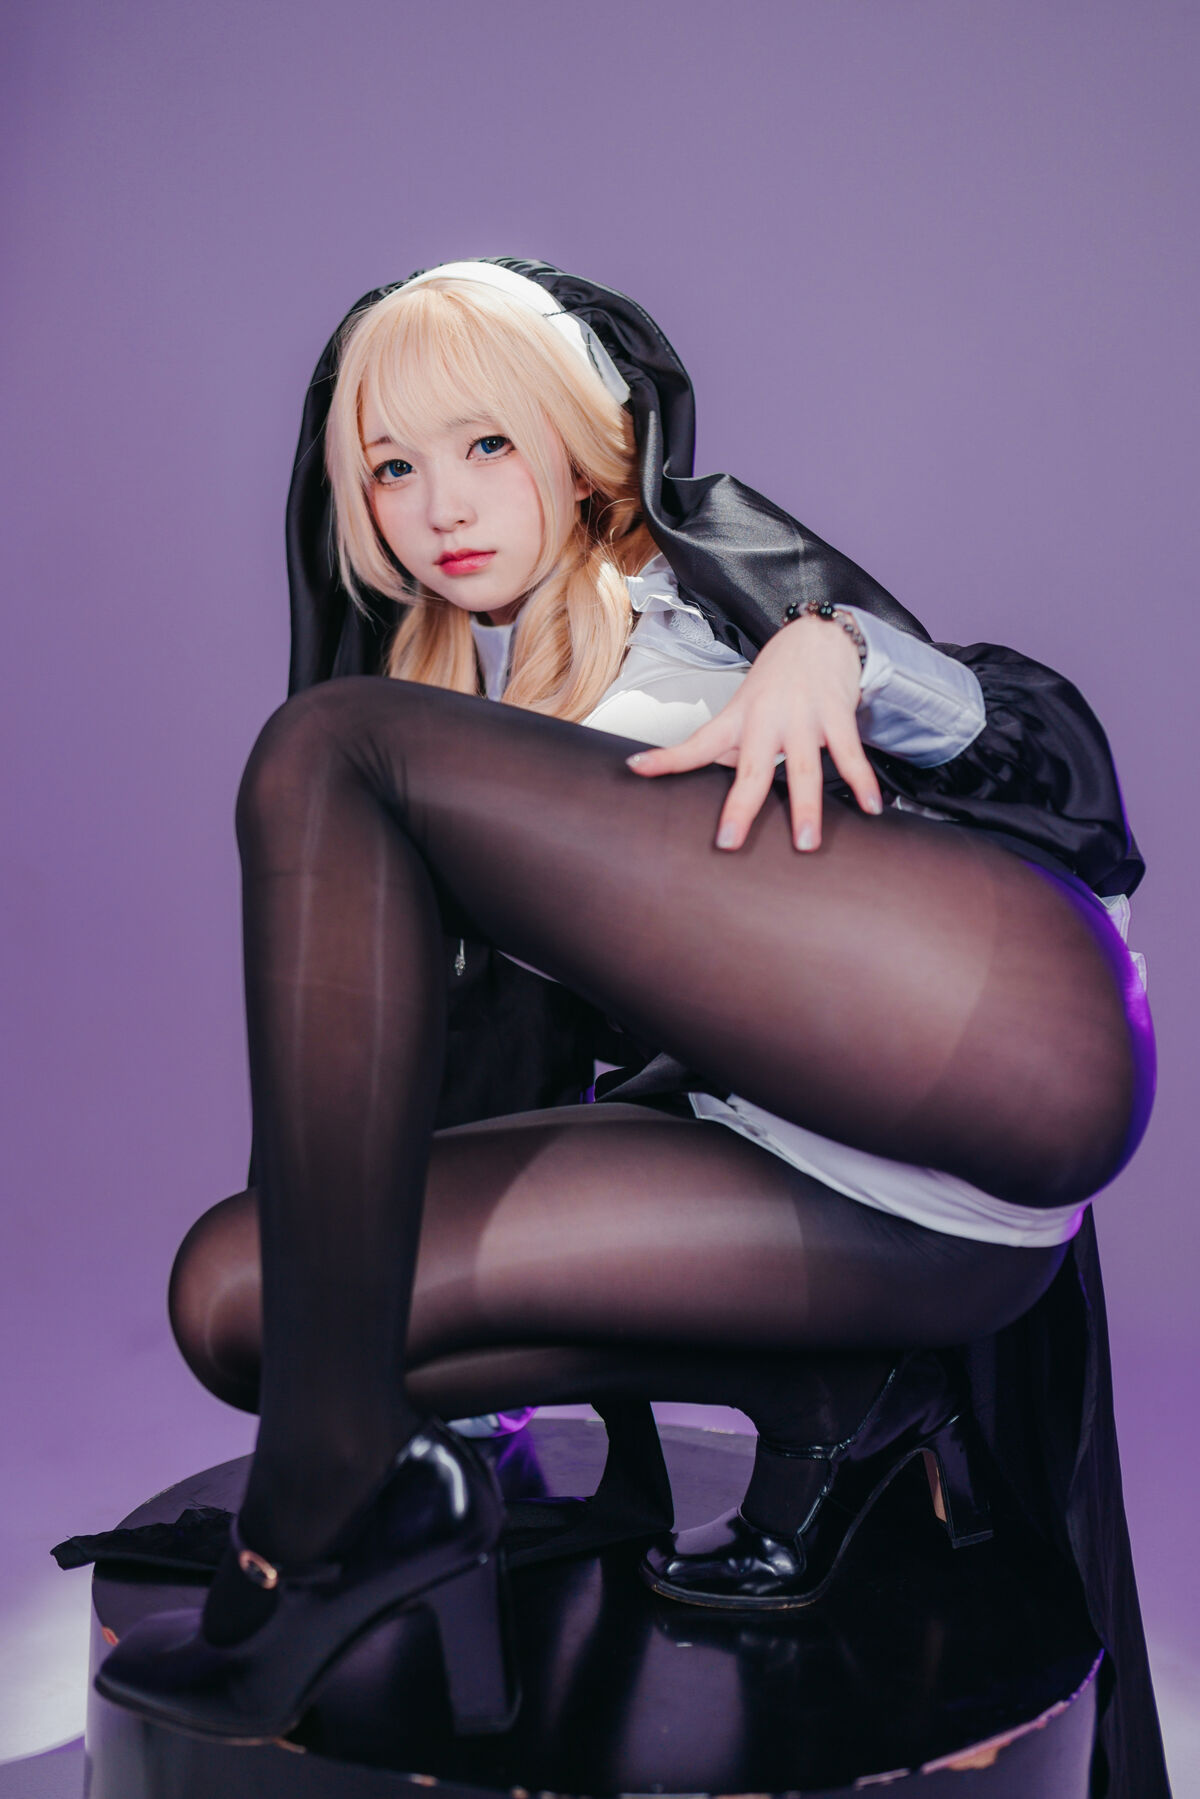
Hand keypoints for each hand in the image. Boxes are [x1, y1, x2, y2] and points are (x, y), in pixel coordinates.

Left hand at [625, 615, 882, 850]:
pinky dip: (862, 782)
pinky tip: (872, 808)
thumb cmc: (778, 680)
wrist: (818, 634)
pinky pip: (851, 754)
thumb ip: (731, 745)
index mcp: (738, 718)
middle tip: (730, 842)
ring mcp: (803, 716)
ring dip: (807, 808)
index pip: (697, 743)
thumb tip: (716, 777)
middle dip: (741, 807)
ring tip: (807, 843)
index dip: (666, 758)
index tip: (636, 768)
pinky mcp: (836, 713)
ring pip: (804, 768)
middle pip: (752, 769)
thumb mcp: (745, 708)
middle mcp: (767, 718)